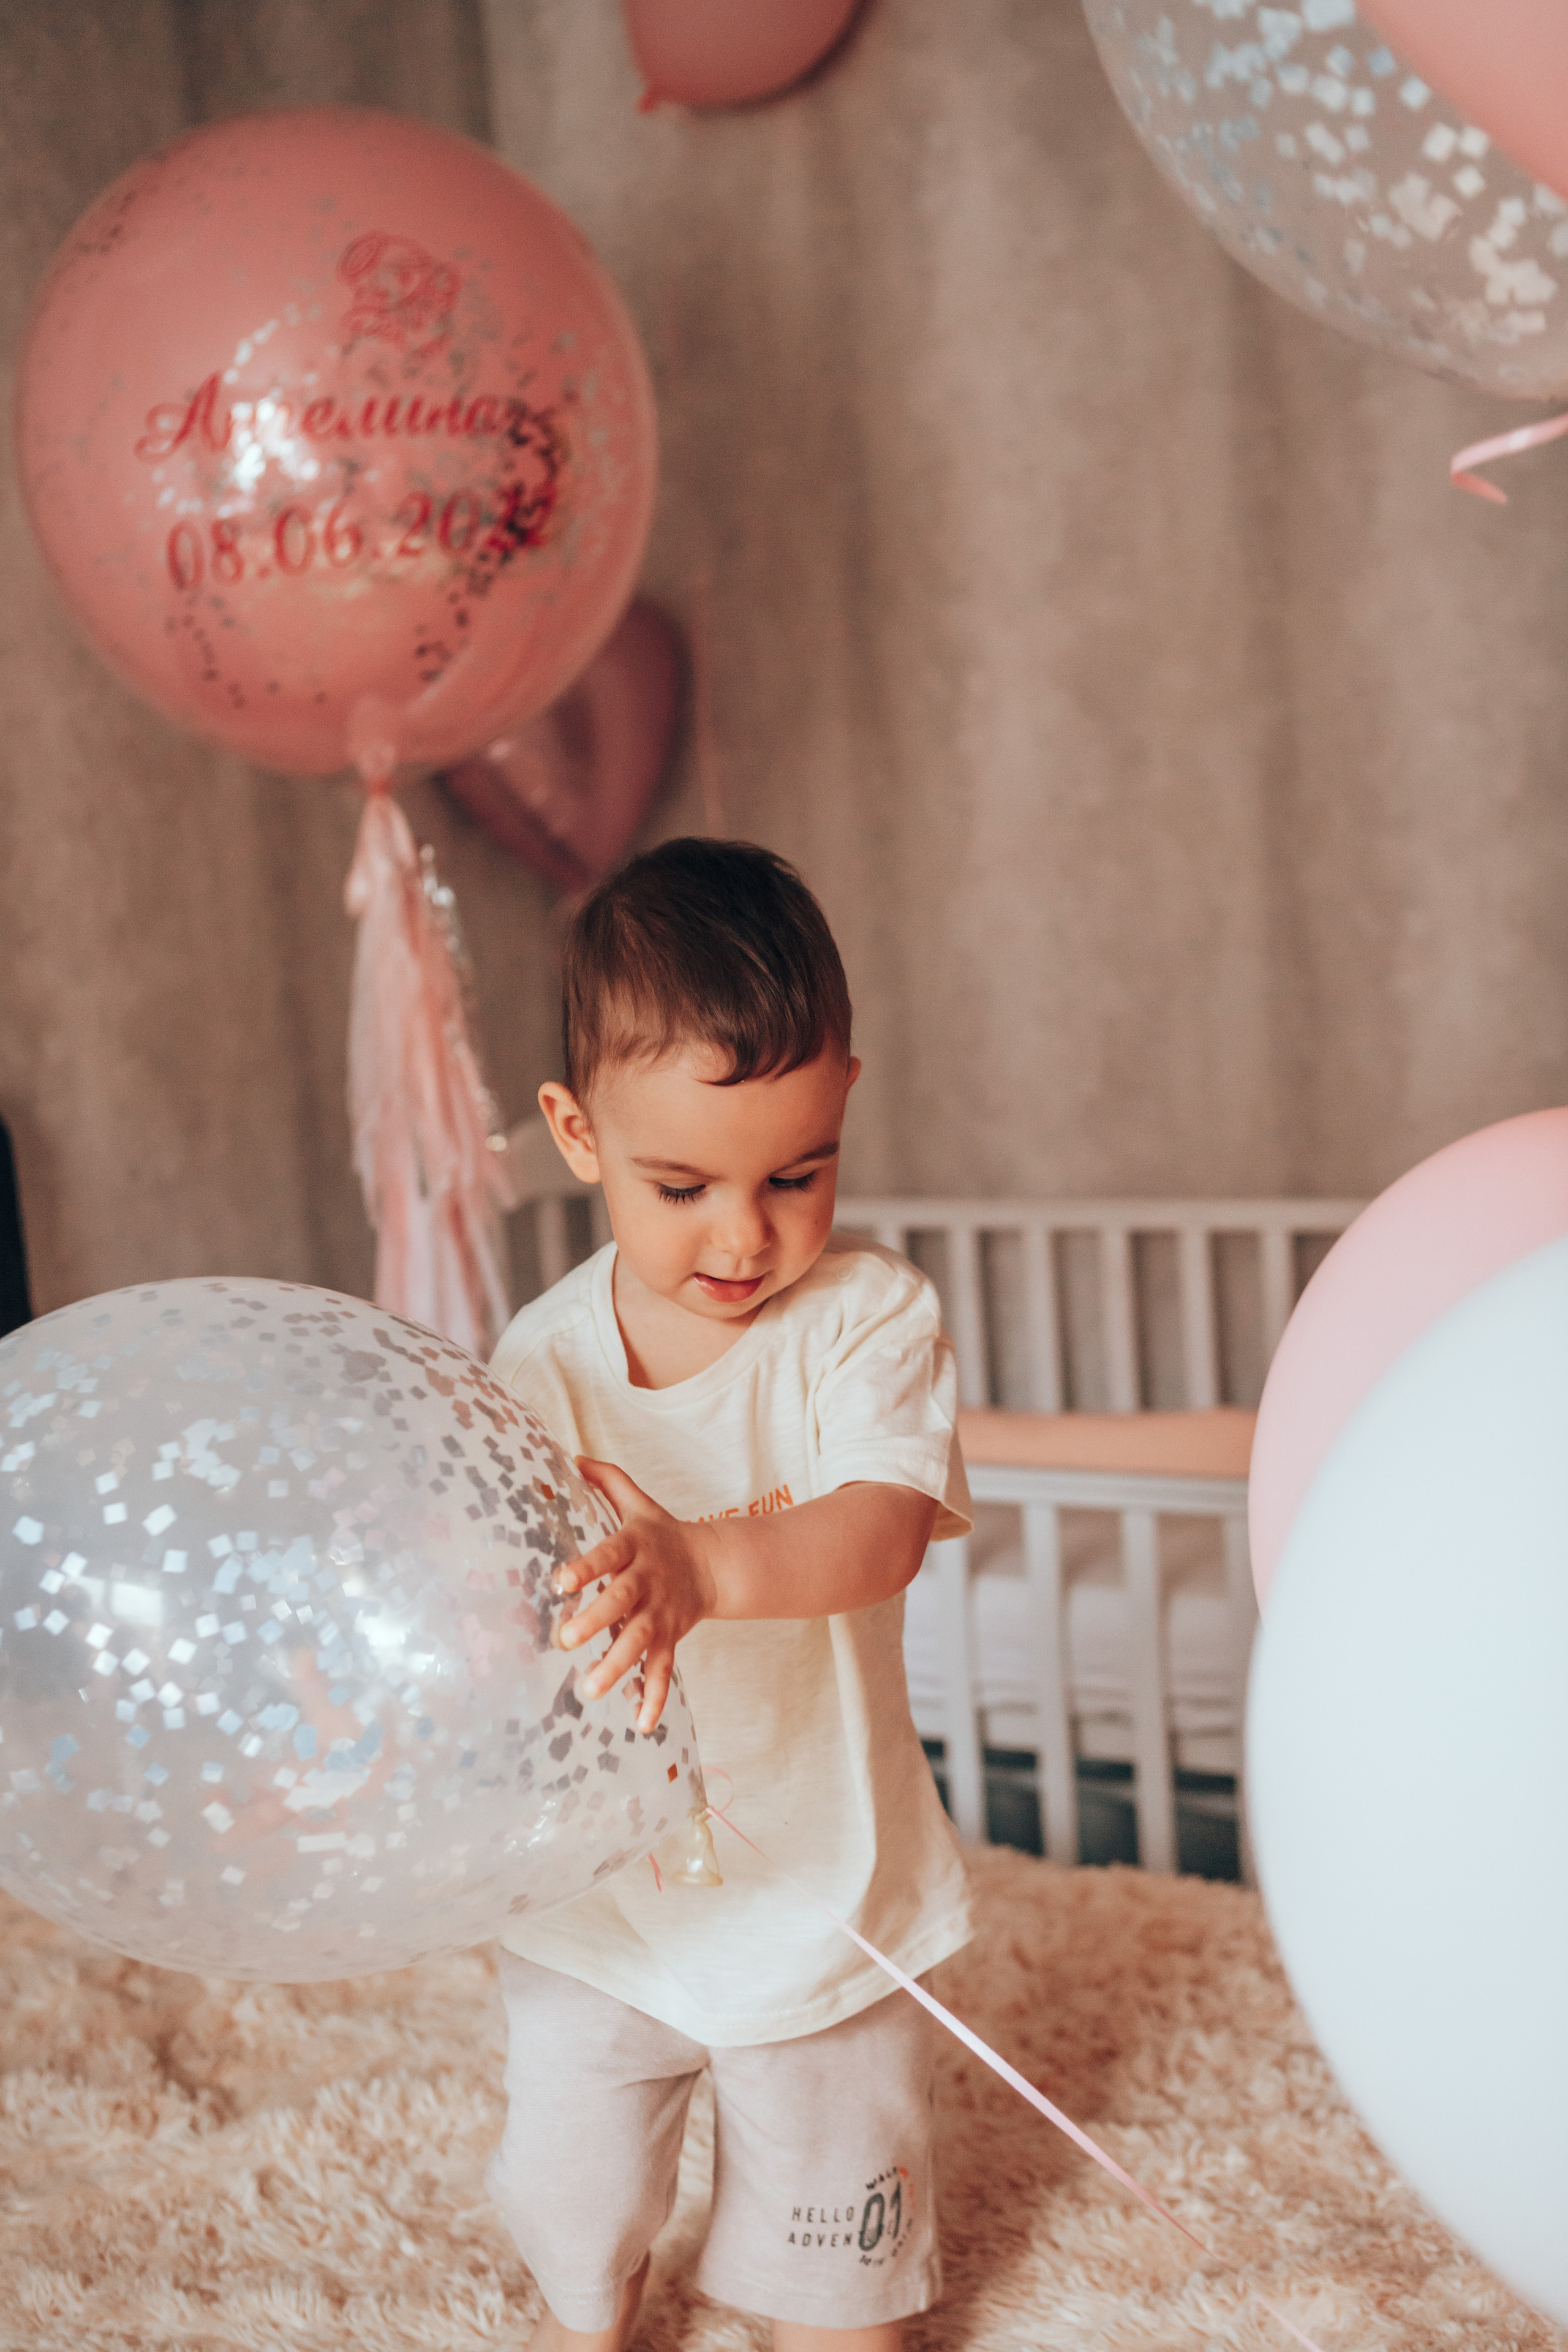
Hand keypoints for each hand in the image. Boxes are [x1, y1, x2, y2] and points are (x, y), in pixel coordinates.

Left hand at [553, 1459, 717, 1732]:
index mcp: (635, 1547)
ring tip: (589, 1689)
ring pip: (639, 1642)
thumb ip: (609, 1481)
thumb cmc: (663, 1534)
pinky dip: (654, 1698)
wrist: (716, 1564)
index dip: (586, 1568)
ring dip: (616, 1666)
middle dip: (595, 1621)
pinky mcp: (672, 1638)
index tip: (559, 1581)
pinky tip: (640, 1725)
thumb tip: (573, 1457)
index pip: (607, 1555)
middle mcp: (647, 1582)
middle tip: (564, 1639)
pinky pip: (664, 1670)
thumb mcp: (640, 1504)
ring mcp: (661, 1614)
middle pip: (621, 1602)